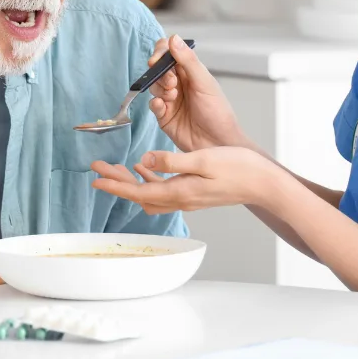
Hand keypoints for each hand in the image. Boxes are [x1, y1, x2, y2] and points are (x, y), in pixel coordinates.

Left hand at [91, 147, 281, 212]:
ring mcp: (187, 198)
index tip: (95, 177)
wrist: (263, 183)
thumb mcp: (202, 160)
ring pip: (149, 193)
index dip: (114, 184)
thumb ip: (172, 161)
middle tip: (98, 168)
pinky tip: (146, 166)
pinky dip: (150, 179)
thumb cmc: (238, 168)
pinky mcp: (194, 193)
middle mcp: (180, 199)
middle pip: (138, 194)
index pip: (137, 190)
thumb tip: (145, 160)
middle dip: (116, 182)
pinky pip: (163, 190)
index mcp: (179, 191)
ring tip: (116, 168)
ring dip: (131, 182)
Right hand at [148, 35, 249, 151]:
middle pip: (158, 69)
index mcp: (190, 72)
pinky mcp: (164, 116)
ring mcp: (170, 100)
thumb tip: (173, 38)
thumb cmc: (218, 113)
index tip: (158, 58)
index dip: (161, 52)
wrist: (218, 143)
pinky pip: (152, 105)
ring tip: (172, 96)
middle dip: (160, 73)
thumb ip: (188, 61)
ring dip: (160, 88)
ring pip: (153, 86)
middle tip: (171, 82)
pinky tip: (163, 106)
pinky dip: (155, 103)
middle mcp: (178, 84)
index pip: (169, 53)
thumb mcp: (205, 83)